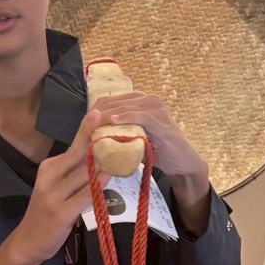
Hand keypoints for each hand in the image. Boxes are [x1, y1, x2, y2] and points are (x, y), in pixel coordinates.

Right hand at [0, 110, 109, 264]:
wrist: (28, 241)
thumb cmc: (47, 213)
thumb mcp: (56, 187)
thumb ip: (74, 173)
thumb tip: (100, 156)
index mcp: (49, 167)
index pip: (73, 145)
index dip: (87, 128)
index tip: (100, 111)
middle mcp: (50, 176)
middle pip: (78, 154)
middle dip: (97, 137)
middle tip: (115, 120)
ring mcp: (54, 194)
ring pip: (85, 174)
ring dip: (106, 163)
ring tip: (125, 150)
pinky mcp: (62, 212)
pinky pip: (85, 196)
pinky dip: (99, 187)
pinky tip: (111, 178)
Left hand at [91, 90, 207, 188]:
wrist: (181, 163)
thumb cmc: (157, 150)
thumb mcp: (133, 138)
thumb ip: (118, 131)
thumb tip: (93, 134)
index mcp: (140, 102)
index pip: (111, 101)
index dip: (95, 110)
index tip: (82, 124)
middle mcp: (149, 101)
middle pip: (116, 102)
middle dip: (99, 113)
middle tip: (84, 126)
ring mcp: (157, 110)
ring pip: (127, 107)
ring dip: (108, 115)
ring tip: (93, 124)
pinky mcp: (162, 122)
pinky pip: (142, 116)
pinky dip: (127, 117)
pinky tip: (114, 121)